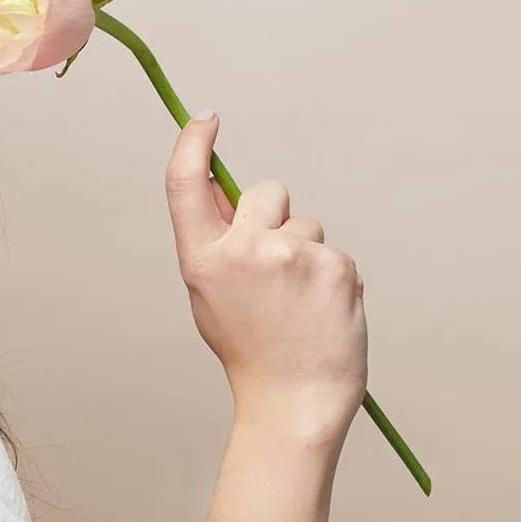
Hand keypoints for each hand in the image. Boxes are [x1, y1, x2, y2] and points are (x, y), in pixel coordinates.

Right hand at [165, 111, 368, 438]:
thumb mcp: (211, 297)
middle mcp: (244, 250)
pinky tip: (322, 312)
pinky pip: (332, 251)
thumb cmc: (250, 350)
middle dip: (271, 216)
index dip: (193, 143)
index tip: (206, 120)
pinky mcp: (335, 265)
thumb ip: (214, 242)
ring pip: (305, 224)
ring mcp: (293, 255)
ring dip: (304, 252)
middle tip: (274, 267)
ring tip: (298, 304)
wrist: (295, 401)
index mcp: (203, 260)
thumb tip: (220, 187)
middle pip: (265, 192)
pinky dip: (330, 276)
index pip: (185, 183)